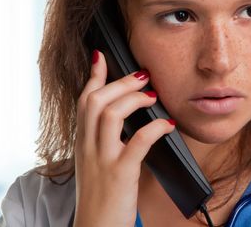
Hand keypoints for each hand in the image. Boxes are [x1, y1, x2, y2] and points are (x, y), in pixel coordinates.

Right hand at [73, 50, 174, 226]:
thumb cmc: (101, 194)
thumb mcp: (96, 161)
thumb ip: (105, 138)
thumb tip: (128, 117)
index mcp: (82, 142)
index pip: (83, 101)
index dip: (93, 76)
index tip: (102, 55)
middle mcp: (87, 147)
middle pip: (96, 101)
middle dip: (120, 82)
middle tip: (143, 75)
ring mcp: (102, 159)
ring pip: (109, 115)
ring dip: (134, 99)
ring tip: (153, 96)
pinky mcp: (120, 173)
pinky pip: (137, 143)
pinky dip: (154, 128)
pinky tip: (167, 124)